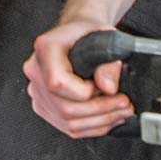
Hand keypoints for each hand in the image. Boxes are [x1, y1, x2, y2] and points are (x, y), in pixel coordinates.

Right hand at [24, 19, 132, 137]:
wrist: (77, 35)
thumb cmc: (89, 33)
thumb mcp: (106, 38)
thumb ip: (109, 63)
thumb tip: (108, 88)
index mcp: (46, 48)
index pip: (58, 83)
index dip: (86, 92)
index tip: (106, 86)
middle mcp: (36, 70)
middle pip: (65, 108)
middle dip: (101, 110)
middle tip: (124, 104)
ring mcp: (38, 91)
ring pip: (67, 121)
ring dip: (100, 122)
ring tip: (121, 112)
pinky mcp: (44, 105)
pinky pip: (67, 126)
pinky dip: (92, 126)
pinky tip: (108, 117)